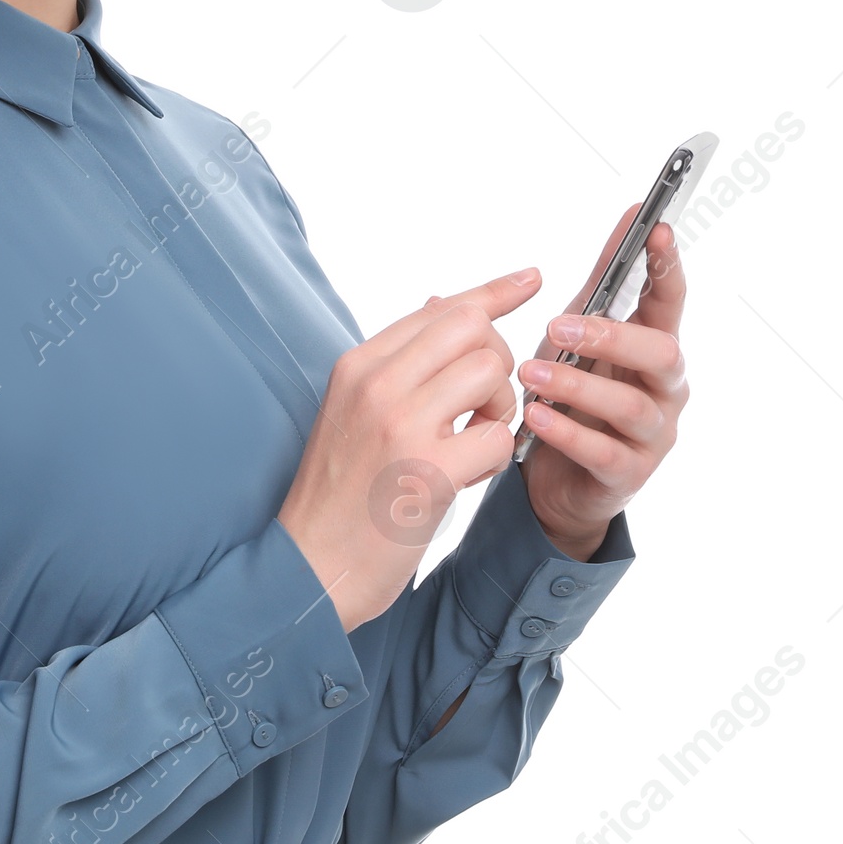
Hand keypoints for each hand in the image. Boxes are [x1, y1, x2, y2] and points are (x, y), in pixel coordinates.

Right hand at [278, 267, 538, 632]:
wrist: (311, 564)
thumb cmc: (338, 492)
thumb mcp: (352, 410)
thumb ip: (397, 363)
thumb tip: (440, 305)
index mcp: (357, 365)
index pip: (440, 308)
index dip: (493, 292)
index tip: (531, 278)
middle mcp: (376, 384)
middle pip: (471, 328)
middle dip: (498, 358)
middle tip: (484, 403)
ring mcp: (400, 425)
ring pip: (491, 373)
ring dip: (500, 408)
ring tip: (472, 441)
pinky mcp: (427, 472)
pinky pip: (497, 435)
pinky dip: (496, 456)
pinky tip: (468, 475)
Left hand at [511, 207, 689, 558]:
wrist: (553, 479)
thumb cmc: (573, 394)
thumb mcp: (582, 333)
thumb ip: (604, 281)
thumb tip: (630, 214)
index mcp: (653, 345)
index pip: (670, 300)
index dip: (667, 265)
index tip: (656, 228)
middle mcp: (665, 387)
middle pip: (662, 353)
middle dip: (611, 335)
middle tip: (556, 326)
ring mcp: (653, 433)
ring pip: (631, 405)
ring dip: (577, 385)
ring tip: (529, 374)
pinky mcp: (629, 474)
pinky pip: (603, 452)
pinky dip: (566, 432)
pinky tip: (534, 417)